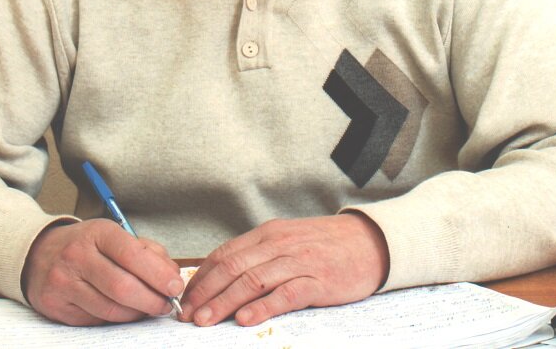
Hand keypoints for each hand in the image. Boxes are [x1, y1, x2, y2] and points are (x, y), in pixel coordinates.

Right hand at [22, 219, 183, 325]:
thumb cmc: (86, 245)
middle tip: (166, 305)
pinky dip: (116, 319)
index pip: (132, 255)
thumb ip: (146, 252)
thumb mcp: (114, 236)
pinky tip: (124, 311)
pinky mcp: (56, 306)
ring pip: (110, 309)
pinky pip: (96, 320)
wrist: (39, 253)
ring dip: (137, 313)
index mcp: (96, 233)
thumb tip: (171, 275)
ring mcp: (63, 282)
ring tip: (149, 309)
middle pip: (122, 287)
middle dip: (151, 300)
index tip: (174, 286)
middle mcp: (76, 256)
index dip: (158, 274)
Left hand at [180, 213, 388, 326]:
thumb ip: (258, 256)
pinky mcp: (318, 280)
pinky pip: (286, 293)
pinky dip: (264, 306)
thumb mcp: (287, 241)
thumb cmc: (325, 246)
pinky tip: (247, 319)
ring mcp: (298, 261)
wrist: (370, 242)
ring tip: (207, 320)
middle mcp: (279, 244)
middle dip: (206, 292)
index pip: (225, 254)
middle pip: (233, 268)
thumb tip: (222, 277)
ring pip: (253, 280)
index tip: (185, 298)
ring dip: (225, 302)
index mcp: (267, 234)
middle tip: (187, 314)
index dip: (201, 278)